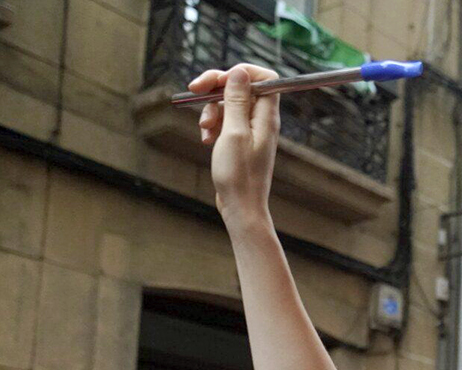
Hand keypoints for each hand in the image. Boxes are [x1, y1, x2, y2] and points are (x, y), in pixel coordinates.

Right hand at [191, 63, 280, 225]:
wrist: (241, 206)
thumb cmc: (239, 174)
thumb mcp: (234, 132)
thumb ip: (237, 101)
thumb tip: (240, 72)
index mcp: (266, 116)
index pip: (264, 78)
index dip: (241, 71)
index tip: (219, 78)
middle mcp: (262, 120)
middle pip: (241, 86)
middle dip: (216, 87)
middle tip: (195, 89)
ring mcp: (251, 130)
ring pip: (228, 104)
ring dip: (211, 111)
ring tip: (205, 130)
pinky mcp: (241, 140)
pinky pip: (225, 121)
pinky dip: (213, 126)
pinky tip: (206, 140)